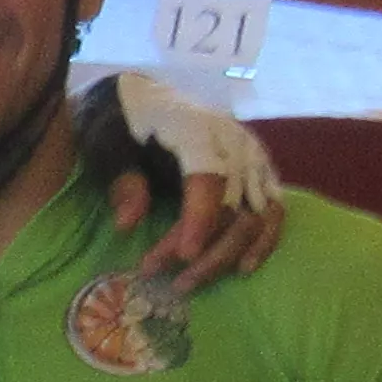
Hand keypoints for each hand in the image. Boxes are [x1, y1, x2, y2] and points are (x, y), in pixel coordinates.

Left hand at [100, 70, 288, 289]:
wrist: (145, 99)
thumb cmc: (124, 124)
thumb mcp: (108, 147)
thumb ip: (123, 181)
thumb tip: (128, 224)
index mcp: (196, 129)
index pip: (207, 179)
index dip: (198, 220)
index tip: (181, 257)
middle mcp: (233, 142)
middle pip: (233, 204)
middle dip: (204, 250)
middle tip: (171, 281)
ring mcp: (252, 155)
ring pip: (256, 214)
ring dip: (229, 253)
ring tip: (194, 282)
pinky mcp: (261, 169)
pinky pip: (274, 209)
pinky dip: (263, 240)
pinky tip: (242, 267)